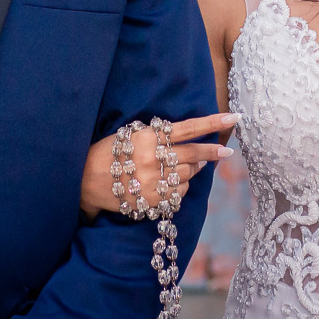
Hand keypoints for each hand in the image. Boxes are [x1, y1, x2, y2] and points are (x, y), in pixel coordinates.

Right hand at [80, 112, 239, 219]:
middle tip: (225, 152)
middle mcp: (155, 158)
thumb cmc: (107, 152)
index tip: (233, 118)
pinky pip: (179, 193)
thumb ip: (157, 134)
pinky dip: (179, 188)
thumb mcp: (130, 134)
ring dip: (191, 170)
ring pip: (189, 174)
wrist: (85, 181)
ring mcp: (156, 181)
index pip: (189, 127)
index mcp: (149, 137)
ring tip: (178, 167)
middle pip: (195, 153)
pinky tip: (165, 184)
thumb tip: (186, 136)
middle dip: (213, 152)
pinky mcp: (155, 200)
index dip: (213, 123)